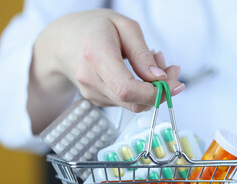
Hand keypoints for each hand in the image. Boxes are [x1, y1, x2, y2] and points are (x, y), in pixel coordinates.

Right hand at [29, 9, 184, 132]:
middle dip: (161, 92)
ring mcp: (91, 93)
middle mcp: (90, 79)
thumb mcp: (125, 27)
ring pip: (132, 104)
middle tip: (173, 70)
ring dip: (153, 90)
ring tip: (157, 63)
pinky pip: (126, 101)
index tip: (174, 84)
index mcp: (96, 55)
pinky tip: (142, 72)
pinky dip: (142, 91)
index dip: (154, 93)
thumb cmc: (95, 28)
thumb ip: (142, 54)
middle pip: (133, 101)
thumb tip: (160, 79)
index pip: (126, 88)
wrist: (63, 41)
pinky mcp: (97, 99)